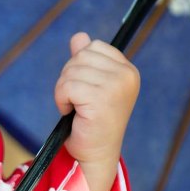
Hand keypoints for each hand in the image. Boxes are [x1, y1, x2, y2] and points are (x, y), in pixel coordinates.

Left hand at [54, 33, 139, 190]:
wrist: (94, 154)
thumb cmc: (91, 122)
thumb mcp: (90, 86)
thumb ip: (86, 60)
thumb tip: (79, 36)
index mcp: (127, 70)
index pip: (93, 46)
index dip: (79, 67)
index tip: (86, 90)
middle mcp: (126, 76)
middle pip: (80, 56)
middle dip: (69, 78)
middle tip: (78, 102)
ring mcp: (116, 86)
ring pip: (70, 71)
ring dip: (64, 91)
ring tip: (77, 109)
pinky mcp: (101, 99)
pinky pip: (66, 86)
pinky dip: (62, 100)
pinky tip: (73, 114)